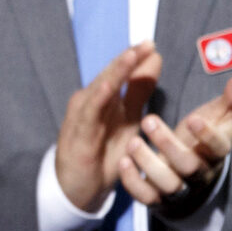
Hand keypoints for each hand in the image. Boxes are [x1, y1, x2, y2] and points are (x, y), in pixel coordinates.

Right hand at [54, 41, 161, 212]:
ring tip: (130, 56)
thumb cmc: (102, 152)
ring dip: (115, 72)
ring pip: (99, 89)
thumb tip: (153, 59)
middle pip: (109, 75)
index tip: (152, 44)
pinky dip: (98, 98)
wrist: (79, 187)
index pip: (119, 72)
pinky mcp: (78, 134)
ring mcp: (81, 116)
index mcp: (102, 97)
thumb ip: (138, 91)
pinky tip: (109, 87)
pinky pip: (88, 114)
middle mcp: (89, 101)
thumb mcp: (127, 120)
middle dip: (128, 59)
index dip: (135, 58)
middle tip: (146, 44)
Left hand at [119, 66, 231, 209]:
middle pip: (188, 166)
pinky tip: (123, 162)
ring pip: (167, 184)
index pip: (218, 148)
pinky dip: (134, 183)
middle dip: (169, 145)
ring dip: (149, 164)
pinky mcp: (157, 197)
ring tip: (133, 141)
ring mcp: (177, 186)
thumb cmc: (203, 136)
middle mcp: (197, 172)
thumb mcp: (221, 115)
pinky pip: (147, 197)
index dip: (208, 136)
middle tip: (149, 120)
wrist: (191, 171)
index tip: (193, 119)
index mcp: (214, 152)